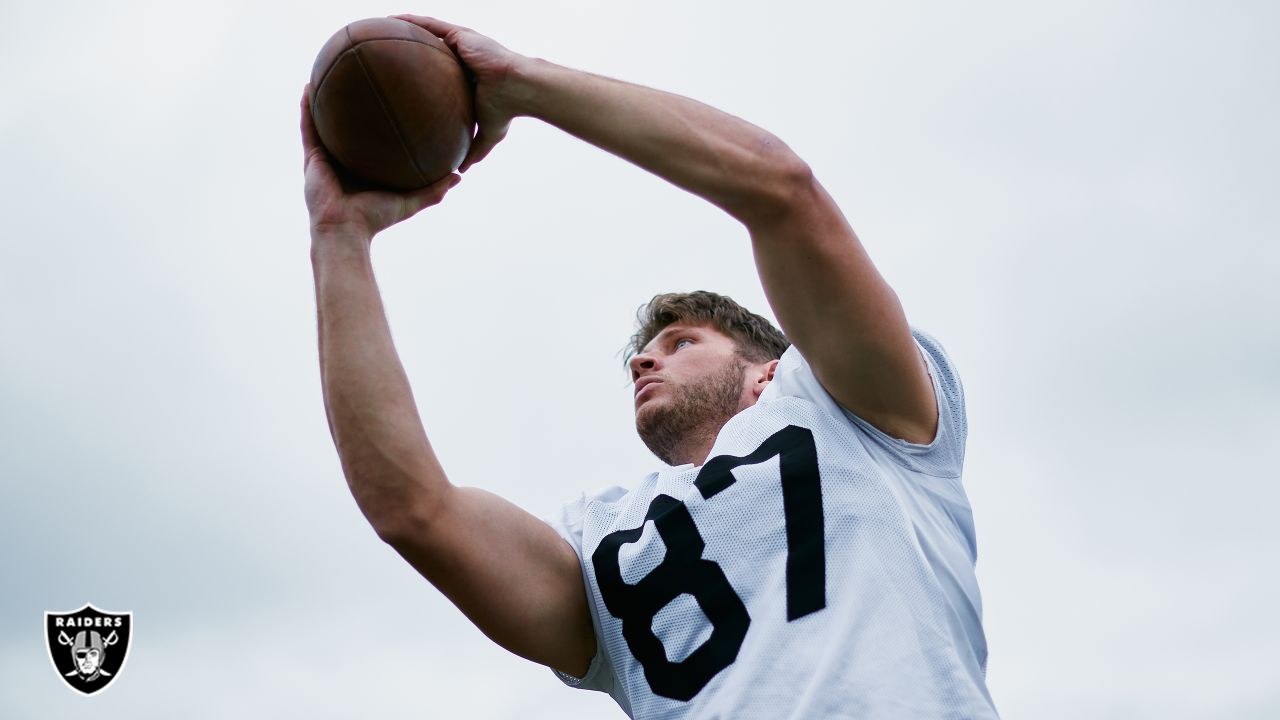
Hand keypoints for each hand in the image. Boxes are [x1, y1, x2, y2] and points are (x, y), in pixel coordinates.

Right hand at [301, 84, 459, 243]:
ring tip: (327, 73)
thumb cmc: (376, 219)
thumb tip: (459, 175)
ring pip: (323, 122)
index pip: (371, 142)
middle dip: (351, 106)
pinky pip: (308, 127)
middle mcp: (343, 161)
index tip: (387, 101)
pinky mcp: (311, 157)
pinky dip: (306, 107)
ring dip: (323, 98)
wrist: (346, 230)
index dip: (376, 123)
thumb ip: (434, 190)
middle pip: (347, 127)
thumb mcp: (410, 201)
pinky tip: (308, 87)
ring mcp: (325, 158)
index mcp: (363, 169)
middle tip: (360, 81)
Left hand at [392, 14, 529, 172]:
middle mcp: (462, 56)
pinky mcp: (460, 35)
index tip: (398, 78)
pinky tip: (392, 20)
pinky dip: (411, 21)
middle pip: (428, 48)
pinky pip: (431, 25)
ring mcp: (461, 43)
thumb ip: (474, 149)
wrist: (519, 89)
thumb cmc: (507, 109)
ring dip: (404, 29)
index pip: (437, 70)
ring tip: (378, 27)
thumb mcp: (488, 134)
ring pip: (427, 33)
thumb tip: (462, 171)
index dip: (419, 71)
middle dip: (407, 47)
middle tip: (381, 52)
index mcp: (466, 75)